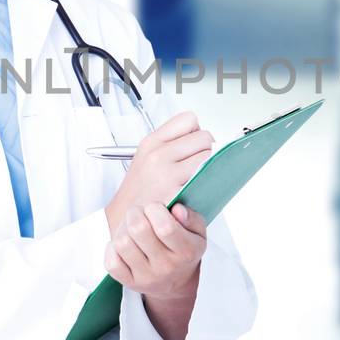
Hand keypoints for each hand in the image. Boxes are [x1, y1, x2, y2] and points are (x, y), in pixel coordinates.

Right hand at [104, 111, 212, 235]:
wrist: (130, 219)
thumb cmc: (142, 189)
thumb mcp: (146, 155)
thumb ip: (171, 141)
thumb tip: (203, 136)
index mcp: (151, 143)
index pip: (189, 119)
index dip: (194, 131)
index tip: (190, 144)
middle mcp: (158, 156)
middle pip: (205, 137)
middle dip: (204, 149)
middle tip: (194, 163)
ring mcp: (168, 175)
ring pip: (209, 157)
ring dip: (208, 166)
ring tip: (194, 176)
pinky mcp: (178, 193)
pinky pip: (207, 178)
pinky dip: (207, 182)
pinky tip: (197, 187)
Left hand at [106, 203, 206, 297]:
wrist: (176, 281)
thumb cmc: (184, 246)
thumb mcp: (197, 231)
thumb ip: (191, 216)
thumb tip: (176, 210)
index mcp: (187, 251)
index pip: (166, 227)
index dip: (155, 210)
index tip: (155, 207)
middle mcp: (167, 267)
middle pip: (138, 229)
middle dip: (135, 213)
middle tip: (140, 213)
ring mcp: (147, 277)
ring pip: (122, 243)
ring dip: (123, 229)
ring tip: (132, 229)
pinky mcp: (130, 283)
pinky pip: (111, 262)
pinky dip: (112, 249)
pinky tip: (125, 245)